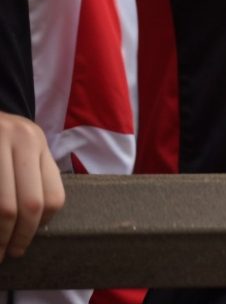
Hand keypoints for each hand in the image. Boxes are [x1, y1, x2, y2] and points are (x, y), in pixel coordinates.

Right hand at [0, 112, 62, 261]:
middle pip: (29, 204)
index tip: (28, 239)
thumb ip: (33, 175)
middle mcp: (19, 140)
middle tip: (11, 253)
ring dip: (0, 234)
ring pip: (4, 206)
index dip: (41, 224)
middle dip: (20, 235)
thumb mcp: (21, 145)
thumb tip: (40, 222)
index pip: (52, 195)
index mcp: (36, 142)